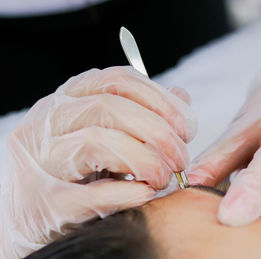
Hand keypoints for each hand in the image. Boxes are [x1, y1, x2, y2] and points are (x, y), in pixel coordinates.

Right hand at [0, 66, 196, 257]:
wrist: (36, 219)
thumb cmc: (79, 171)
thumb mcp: (110, 134)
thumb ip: (144, 114)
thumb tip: (182, 97)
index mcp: (68, 98)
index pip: (118, 80)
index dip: (160, 100)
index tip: (186, 127)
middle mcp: (48, 121)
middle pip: (110, 107)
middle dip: (157, 132)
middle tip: (181, 158)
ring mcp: (39, 160)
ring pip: (98, 142)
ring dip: (145, 160)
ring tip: (164, 178)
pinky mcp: (42, 202)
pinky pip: (90, 193)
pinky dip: (126, 193)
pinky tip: (145, 194)